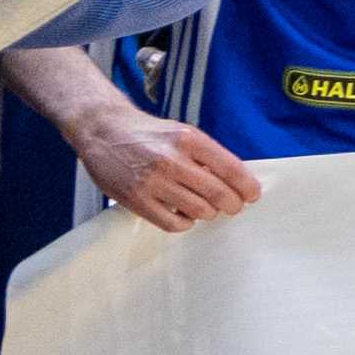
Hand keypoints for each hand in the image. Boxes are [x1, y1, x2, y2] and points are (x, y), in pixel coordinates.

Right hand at [71, 100, 264, 230]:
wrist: (103, 131)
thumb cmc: (147, 133)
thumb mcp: (181, 133)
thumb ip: (206, 155)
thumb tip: (237, 181)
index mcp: (188, 139)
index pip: (230, 168)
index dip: (246, 186)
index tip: (252, 195)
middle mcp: (171, 160)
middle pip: (218, 193)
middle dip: (232, 204)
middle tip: (233, 206)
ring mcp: (152, 182)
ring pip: (199, 211)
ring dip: (208, 212)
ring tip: (205, 207)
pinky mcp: (135, 200)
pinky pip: (173, 223)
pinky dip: (185, 223)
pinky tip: (184, 215)